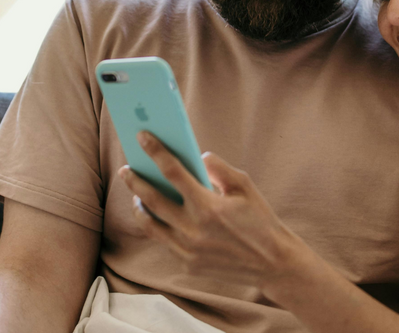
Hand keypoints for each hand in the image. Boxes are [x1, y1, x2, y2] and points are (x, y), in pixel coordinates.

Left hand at [119, 131, 309, 290]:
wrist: (272, 263)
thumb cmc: (260, 220)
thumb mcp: (245, 187)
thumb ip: (219, 169)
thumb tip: (198, 157)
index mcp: (208, 206)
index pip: (173, 172)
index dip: (155, 151)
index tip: (142, 136)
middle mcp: (193, 228)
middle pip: (151, 199)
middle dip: (135, 180)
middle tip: (126, 169)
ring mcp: (187, 249)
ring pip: (150, 224)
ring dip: (139, 206)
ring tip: (137, 194)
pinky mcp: (187, 262)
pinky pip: (163, 240)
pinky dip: (156, 225)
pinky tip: (156, 215)